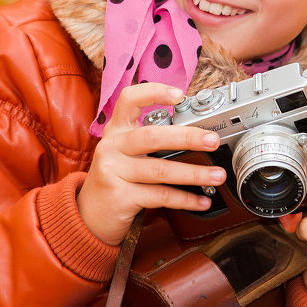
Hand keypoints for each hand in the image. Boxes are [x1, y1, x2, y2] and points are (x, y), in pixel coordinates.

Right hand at [78, 83, 225, 245]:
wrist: (89, 215)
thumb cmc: (117, 179)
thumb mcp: (125, 153)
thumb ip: (151, 141)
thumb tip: (198, 135)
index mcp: (116, 130)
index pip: (129, 100)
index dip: (153, 92)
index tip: (179, 94)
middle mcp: (112, 147)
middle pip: (152, 136)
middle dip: (187, 137)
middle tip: (213, 140)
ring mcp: (113, 172)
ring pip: (161, 170)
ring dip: (194, 174)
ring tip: (217, 176)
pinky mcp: (120, 196)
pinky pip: (160, 196)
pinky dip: (185, 199)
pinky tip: (202, 200)